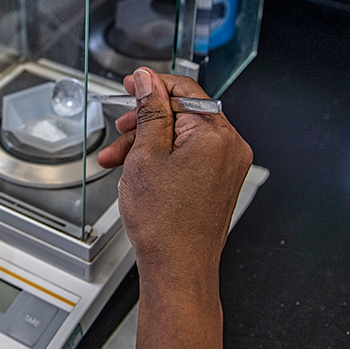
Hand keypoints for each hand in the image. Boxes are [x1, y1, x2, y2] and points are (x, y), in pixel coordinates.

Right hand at [96, 67, 252, 348]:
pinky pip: (191, 155)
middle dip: (145, 121)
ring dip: (149, 142)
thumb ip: (149, 111)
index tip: (131, 85)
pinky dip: (164, 158)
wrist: (178, 268)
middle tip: (120, 131)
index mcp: (215, 135)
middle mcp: (230, 147)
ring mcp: (227, 166)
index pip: (184, 89)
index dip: (152, 86)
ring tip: (119, 160)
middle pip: (183, 113)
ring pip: (183, 136)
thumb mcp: (145, 155)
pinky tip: (139, 171)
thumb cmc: (164, 223)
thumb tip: (148, 81)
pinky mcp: (220, 181)